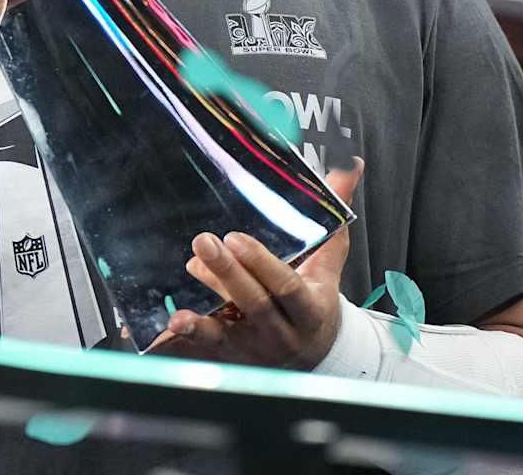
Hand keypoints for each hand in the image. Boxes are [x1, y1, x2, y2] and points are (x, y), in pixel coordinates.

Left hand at [147, 158, 363, 369]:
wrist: (314, 351)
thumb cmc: (317, 296)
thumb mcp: (329, 259)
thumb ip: (334, 213)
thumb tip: (350, 165)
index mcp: (310, 308)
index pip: (287, 286)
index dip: (262, 264)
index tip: (237, 238)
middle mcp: (283, 332)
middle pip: (254, 303)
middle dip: (228, 273)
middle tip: (204, 242)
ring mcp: (256, 347)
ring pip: (229, 326)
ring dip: (205, 306)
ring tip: (187, 280)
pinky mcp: (233, 356)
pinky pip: (208, 346)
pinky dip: (189, 334)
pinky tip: (172, 322)